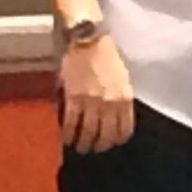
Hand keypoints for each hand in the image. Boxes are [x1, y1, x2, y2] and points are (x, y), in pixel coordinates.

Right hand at [59, 35, 134, 153]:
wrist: (89, 42)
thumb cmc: (108, 58)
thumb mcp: (123, 79)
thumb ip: (120, 99)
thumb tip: (113, 117)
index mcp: (125, 98)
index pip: (124, 129)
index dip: (117, 140)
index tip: (112, 143)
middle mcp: (110, 103)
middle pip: (106, 134)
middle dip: (100, 146)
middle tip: (94, 149)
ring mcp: (91, 102)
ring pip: (88, 132)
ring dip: (83, 144)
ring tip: (80, 148)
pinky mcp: (73, 98)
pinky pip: (70, 123)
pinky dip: (68, 134)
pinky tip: (66, 139)